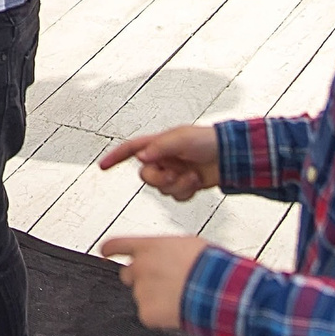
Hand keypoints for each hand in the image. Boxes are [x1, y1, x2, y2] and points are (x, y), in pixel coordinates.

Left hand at [98, 233, 210, 330]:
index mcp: (149, 247)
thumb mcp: (186, 244)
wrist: (216, 290)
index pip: (117, 244)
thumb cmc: (208, 266)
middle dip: (139, 278)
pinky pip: (149, 314)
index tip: (104, 251)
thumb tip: (165, 254)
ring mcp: (141, 291)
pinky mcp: (147, 313)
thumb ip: (165, 249)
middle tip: (161, 282)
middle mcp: (139, 267)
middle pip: (127, 273)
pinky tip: (177, 308)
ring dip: (154, 297)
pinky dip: (160, 315)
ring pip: (141, 295)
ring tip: (179, 295)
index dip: (109, 249)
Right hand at [99, 122, 222, 199]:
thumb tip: (142, 156)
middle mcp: (164, 159)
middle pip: (146, 176)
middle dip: (160, 179)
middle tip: (173, 174)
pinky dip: (186, 192)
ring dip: (177, 186)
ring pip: (162, 189)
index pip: (131, 149)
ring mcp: (174, 173)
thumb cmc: (209, 140)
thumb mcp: (182, 138)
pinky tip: (196, 182)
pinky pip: (176, 197)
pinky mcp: (185, 185)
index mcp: (159, 144)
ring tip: (192, 176)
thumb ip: (160, 147)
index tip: (103, 166)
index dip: (115, 157)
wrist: (231, 156)